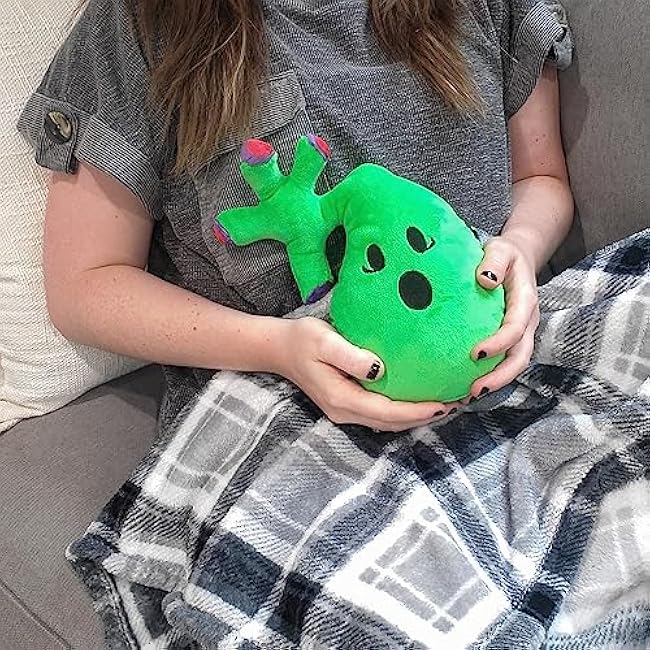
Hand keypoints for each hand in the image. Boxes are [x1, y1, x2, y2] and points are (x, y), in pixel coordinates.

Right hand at [276, 317, 451, 431]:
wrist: (278, 349)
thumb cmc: (301, 339)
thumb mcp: (323, 340)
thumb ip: (350, 355)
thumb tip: (379, 369)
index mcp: (341, 398)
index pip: (387, 411)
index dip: (417, 411)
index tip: (445, 404)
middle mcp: (344, 411)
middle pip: (392, 423)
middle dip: (424, 418)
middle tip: (457, 404)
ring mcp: (344, 411)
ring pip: (387, 423)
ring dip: (415, 417)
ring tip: (445, 404)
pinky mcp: (346, 404)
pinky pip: (380, 414)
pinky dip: (402, 412)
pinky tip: (417, 399)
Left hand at [467, 235, 539, 398]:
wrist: (516, 258)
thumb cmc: (503, 254)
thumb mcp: (500, 249)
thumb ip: (493, 262)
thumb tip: (484, 279)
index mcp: (525, 301)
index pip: (515, 328)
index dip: (498, 344)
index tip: (475, 354)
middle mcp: (527, 321)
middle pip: (520, 357)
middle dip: (500, 376)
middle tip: (475, 389)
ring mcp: (521, 332)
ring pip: (514, 364)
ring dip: (495, 382)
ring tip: (468, 396)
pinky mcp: (511, 338)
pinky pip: (504, 361)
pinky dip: (490, 375)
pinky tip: (466, 386)